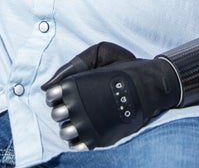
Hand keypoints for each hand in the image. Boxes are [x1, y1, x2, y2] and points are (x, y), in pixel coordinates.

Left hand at [41, 43, 181, 149]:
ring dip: (70, 126)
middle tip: (78, 106)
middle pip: (56, 115)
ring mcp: (88, 124)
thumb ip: (73, 66)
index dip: (58, 95)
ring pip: (65, 132)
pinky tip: (87, 131)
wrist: (150, 85)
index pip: (51, 97)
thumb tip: (48, 86)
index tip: (69, 93)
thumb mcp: (100, 53)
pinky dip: (78, 141)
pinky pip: (77, 146)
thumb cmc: (124, 66)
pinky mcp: (98, 139)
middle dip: (62, 110)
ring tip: (83, 119)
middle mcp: (78, 106)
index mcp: (75, 85)